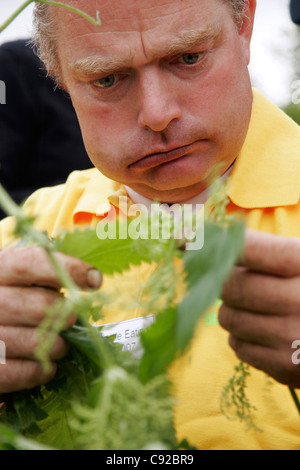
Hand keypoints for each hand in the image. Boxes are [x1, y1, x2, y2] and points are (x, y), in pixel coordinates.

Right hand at [0, 246, 101, 393]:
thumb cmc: (13, 307)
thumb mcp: (23, 283)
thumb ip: (48, 277)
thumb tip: (92, 280)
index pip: (29, 264)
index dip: (67, 270)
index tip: (95, 281)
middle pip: (39, 306)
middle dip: (64, 316)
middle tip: (69, 321)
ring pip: (34, 342)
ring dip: (57, 346)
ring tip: (59, 345)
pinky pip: (23, 372)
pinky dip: (41, 370)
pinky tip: (45, 366)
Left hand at [219, 229, 299, 388]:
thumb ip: (264, 251)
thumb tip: (204, 242)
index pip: (245, 248)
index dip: (208, 241)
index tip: (180, 237)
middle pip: (228, 286)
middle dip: (223, 282)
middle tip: (234, 281)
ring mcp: (292, 337)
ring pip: (228, 318)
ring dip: (233, 311)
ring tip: (260, 309)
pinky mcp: (286, 368)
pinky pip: (238, 347)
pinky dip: (243, 338)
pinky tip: (266, 332)